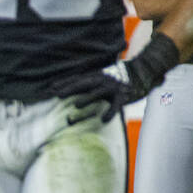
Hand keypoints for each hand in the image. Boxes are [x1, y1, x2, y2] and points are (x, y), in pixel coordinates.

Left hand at [53, 31, 179, 122]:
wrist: (142, 72)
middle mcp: (102, 80)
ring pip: (98, 92)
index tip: (50, 88)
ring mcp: (113, 87)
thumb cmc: (115, 80)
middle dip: (70, 88)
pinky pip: (116, 105)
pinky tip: (103, 120)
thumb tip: (65, 89)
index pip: (76, 79)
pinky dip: (110, 112)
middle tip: (57, 94)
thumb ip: (84, 84)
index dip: (64, 83)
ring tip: (76, 105)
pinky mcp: (123, 96)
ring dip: (87, 98)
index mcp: (95, 76)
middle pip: (84, 83)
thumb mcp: (99, 79)